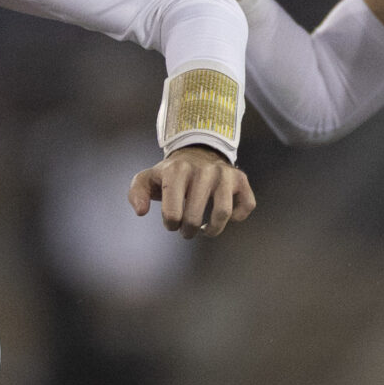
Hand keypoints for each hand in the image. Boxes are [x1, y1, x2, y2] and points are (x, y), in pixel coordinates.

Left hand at [128, 145, 255, 239]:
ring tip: (205, 230)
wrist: (197, 153)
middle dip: (188, 231)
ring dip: (213, 230)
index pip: (172, 213)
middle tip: (186, 231)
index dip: (170, 224)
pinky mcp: (241, 179)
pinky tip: (226, 217)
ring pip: (223, 212)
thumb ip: (137, 193)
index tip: (171, 222)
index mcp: (177, 170)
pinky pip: (246, 205)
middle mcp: (203, 170)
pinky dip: (237, 217)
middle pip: (195, 217)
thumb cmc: (169, 174)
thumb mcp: (147, 179)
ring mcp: (224, 174)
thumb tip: (141, 212)